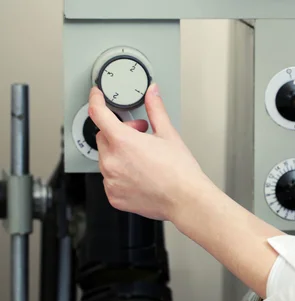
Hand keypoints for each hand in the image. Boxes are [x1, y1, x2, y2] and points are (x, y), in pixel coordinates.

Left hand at [88, 84, 204, 220]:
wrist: (186, 199)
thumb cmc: (180, 172)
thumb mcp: (168, 134)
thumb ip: (155, 110)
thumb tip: (152, 93)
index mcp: (123, 141)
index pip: (98, 113)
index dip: (95, 100)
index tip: (96, 96)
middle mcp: (112, 161)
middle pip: (103, 136)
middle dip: (119, 132)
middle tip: (140, 136)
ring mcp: (111, 181)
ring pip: (106, 159)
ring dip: (119, 154)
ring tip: (142, 158)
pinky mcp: (114, 196)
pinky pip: (110, 179)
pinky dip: (120, 174)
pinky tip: (139, 175)